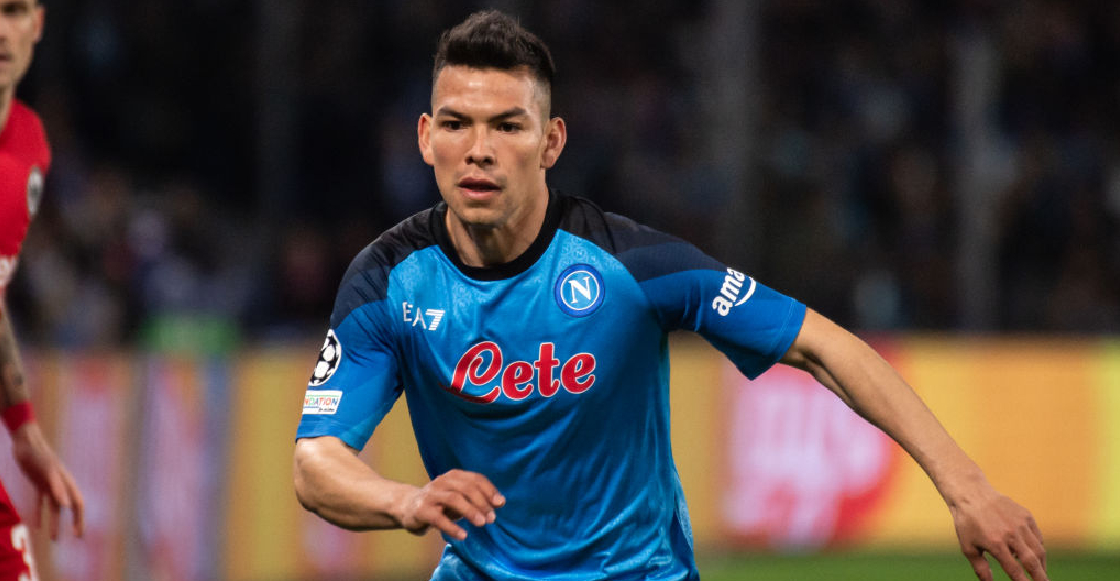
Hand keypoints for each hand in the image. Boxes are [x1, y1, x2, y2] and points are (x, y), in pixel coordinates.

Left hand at [10, 422, 84, 539]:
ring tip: (54, 538)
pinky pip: (41, 502)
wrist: (25, 442)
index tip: (78, 534)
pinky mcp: (39, 483)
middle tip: (78, 537)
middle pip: (71, 507)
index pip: (78, 503)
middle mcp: (61, 485)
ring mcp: (50, 484)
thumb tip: (68, 505)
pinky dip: (39, 514)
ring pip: (55, 508)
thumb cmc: (38, 455)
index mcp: (66, 482)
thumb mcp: (47, 471)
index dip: (79, 519)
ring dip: (55, 523)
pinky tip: (36, 526)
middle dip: (75, 522)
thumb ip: (58, 487)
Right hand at [398, 469, 504, 539]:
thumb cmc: (441, 503)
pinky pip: (438, 519)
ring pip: (453, 499)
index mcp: (453, 476)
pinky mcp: (421, 511)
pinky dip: (452, 527)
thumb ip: (478, 498)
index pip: (475, 478)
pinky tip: (463, 535)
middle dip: (481, 502)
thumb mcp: (460, 497)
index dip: (489, 490)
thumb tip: (500, 502)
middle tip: (491, 518)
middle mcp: (442, 482)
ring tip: (481, 523)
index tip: (500, 503)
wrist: (408, 507)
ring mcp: (431, 495)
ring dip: (470, 511)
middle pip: (466, 488)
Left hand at [950, 485, 1045, 580]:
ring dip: (1042, 564)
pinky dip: (1038, 548)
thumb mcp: (968, 548)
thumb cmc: (967, 523)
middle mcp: (1011, 533)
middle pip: (1032, 561)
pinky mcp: (1026, 515)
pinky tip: (1034, 555)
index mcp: (996, 543)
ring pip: (1038, 549)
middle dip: (1041, 577)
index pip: (1014, 570)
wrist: (971, 494)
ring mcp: (1020, 523)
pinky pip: (1037, 536)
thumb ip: (981, 568)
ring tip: (1041, 574)